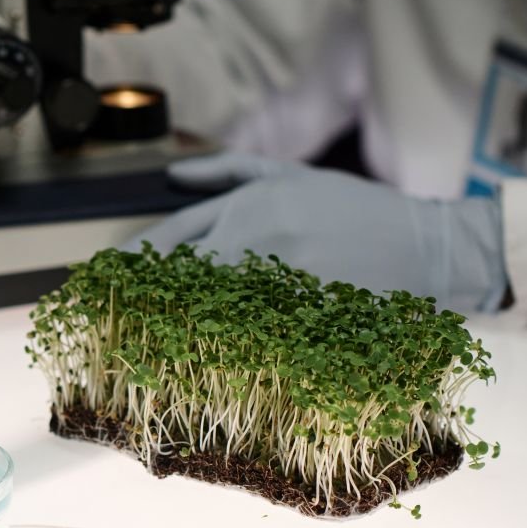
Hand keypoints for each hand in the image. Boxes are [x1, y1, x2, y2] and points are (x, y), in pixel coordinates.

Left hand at [125, 153, 507, 311]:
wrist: (422, 245)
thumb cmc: (353, 208)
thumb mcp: (291, 175)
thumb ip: (228, 170)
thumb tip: (170, 175)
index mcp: (246, 206)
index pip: (170, 237)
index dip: (131, 262)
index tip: (104, 280)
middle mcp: (253, 240)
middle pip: (177, 275)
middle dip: (139, 298)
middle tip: (104, 317)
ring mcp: (273, 281)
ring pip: (201, 309)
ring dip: (166, 324)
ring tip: (133, 342)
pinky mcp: (296, 316)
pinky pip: (241, 336)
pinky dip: (213, 345)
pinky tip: (191, 357)